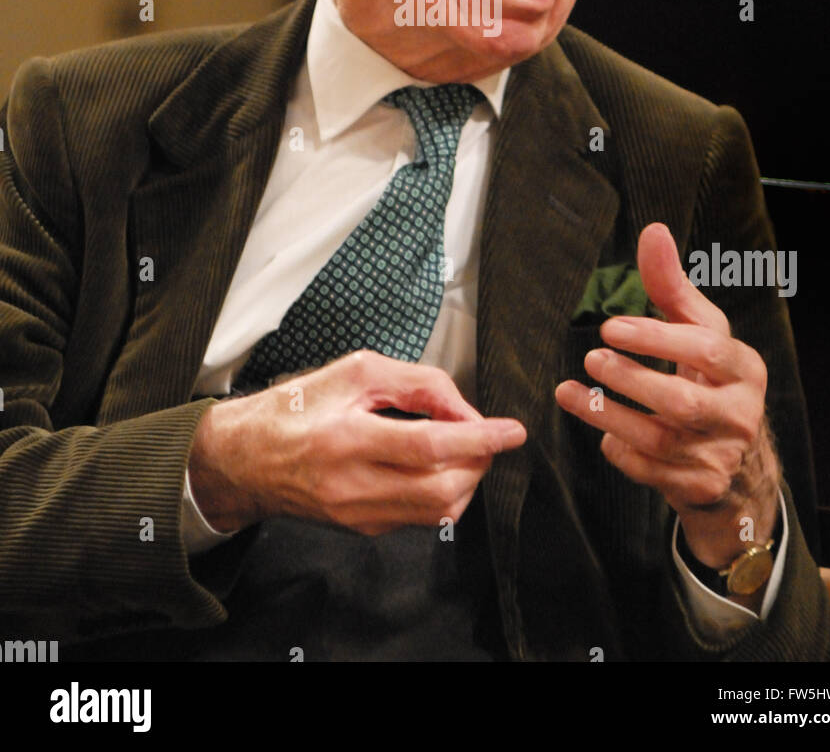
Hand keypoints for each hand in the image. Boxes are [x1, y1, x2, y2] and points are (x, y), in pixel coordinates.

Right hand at [189, 350, 526, 535]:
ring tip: (465, 448)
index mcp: (346, 440)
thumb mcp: (354, 371)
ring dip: (467, 480)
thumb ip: (415, 383)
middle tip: (488, 436)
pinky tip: (438, 466)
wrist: (245, 460)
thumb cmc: (296, 408)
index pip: (430, 446)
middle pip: (442, 488)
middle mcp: (353, 486)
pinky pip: (420, 518)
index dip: (479, 438)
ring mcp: (358, 515)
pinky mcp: (363, 529)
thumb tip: (463, 408)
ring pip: (438, 510)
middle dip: (479, 462)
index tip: (512, 430)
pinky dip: (443, 493)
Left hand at [555, 223, 779, 571]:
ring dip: (609, 415)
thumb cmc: (711, 381)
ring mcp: (720, 457)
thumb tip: (653, 232)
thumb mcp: (700, 333)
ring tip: (571, 392)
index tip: (612, 327)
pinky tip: (602, 434)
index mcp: (745, 368)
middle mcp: (740, 414)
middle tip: (591, 358)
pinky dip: (621, 453)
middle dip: (631, 379)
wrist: (741, 470)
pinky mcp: (699, 489)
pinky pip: (650, 472)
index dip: (657, 337)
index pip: (707, 348)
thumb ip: (672, 286)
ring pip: (659, 440)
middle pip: (681, 400)